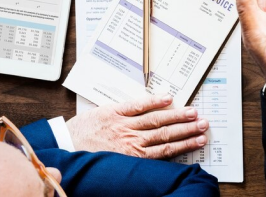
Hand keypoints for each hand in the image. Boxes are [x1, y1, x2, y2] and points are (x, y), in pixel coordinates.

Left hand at [66, 95, 207, 158]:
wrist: (61, 151)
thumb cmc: (85, 161)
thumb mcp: (112, 167)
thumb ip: (132, 162)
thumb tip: (151, 160)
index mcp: (132, 156)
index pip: (166, 150)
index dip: (185, 144)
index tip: (199, 140)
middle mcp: (131, 140)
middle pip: (166, 134)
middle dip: (188, 129)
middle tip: (205, 124)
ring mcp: (123, 125)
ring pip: (156, 120)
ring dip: (177, 116)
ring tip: (194, 112)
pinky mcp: (112, 112)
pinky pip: (137, 105)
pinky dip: (153, 101)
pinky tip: (168, 98)